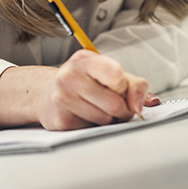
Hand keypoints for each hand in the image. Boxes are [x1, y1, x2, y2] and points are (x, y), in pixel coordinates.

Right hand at [35, 50, 149, 129]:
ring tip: (96, 109)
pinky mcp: (60, 119)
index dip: (124, 88)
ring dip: (108, 119)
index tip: (120, 89)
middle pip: (115, 104)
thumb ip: (134, 85)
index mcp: (85, 60)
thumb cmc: (84, 82)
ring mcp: (62, 97)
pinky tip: (84, 115)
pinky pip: (91, 129)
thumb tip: (141, 106)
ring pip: (104, 119)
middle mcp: (70, 75)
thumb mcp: (109, 73)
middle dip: (122, 110)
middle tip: (116, 106)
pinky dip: (93, 126)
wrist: (46, 93)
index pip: (116, 76)